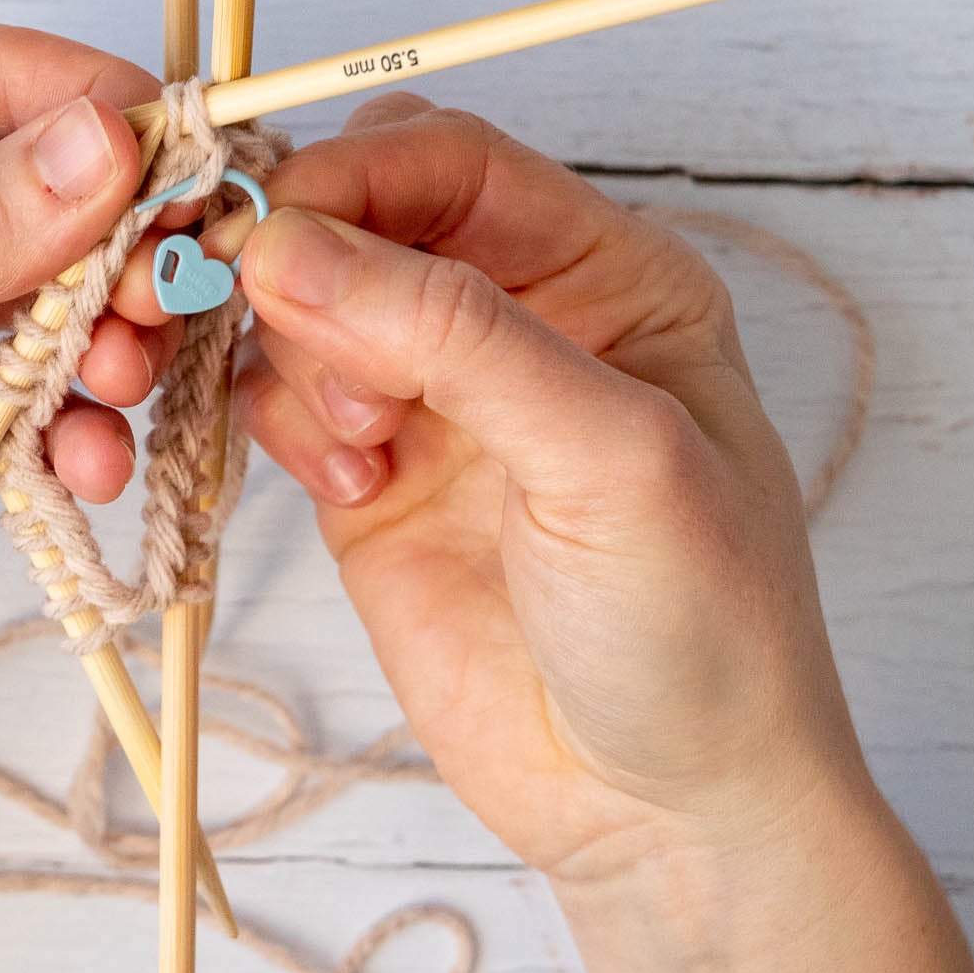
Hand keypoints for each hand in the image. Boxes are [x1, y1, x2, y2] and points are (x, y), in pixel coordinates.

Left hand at [0, 27, 174, 699]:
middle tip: (162, 299)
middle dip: (111, 242)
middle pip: (31, 188)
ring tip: (122, 390)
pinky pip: (34, 400)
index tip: (188, 163)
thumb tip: (95, 147)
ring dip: (107, 340)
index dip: (89, 111)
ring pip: (50, 296)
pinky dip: (75, 427)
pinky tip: (84, 466)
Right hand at [226, 94, 866, 879]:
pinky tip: (348, 486)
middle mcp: (514, 319)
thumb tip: (291, 244)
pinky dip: (282, 419)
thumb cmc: (701, 628)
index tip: (272, 232)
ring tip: (361, 446)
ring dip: (298, 351)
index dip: (353, 178)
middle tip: (288, 325)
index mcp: (608, 274)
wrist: (663, 810)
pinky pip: (280, 397)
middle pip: (362, 215)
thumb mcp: (608, 459)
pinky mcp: (369, 478)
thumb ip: (457, 336)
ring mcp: (435, 399)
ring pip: (305, 303)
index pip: (453, 162)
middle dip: (305, 255)